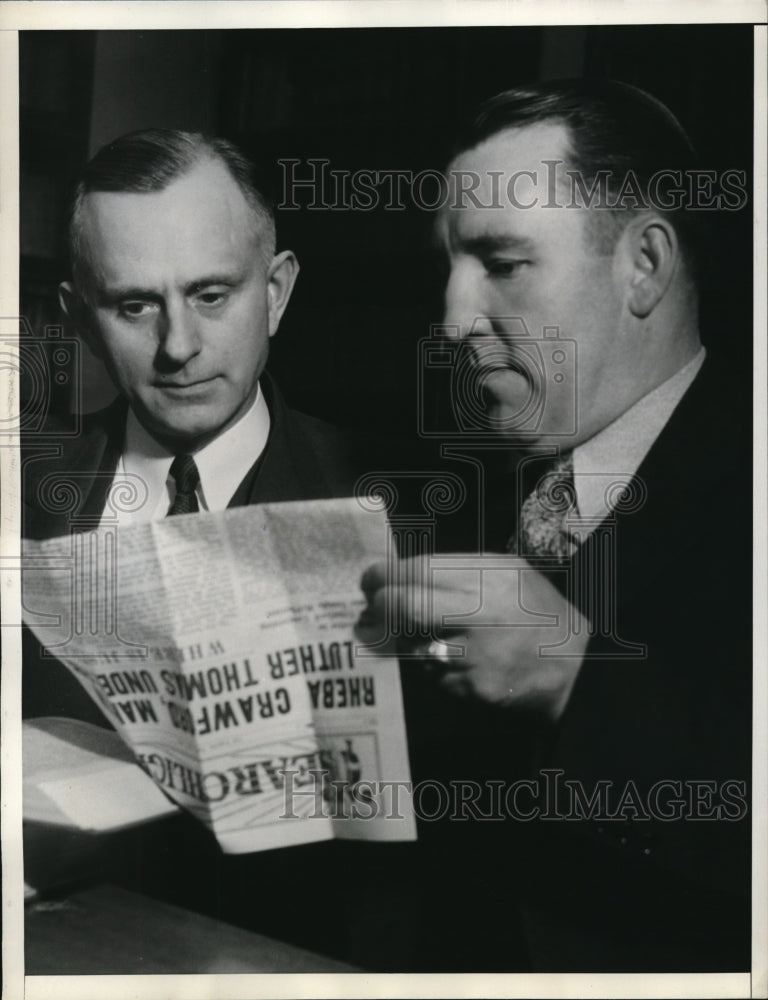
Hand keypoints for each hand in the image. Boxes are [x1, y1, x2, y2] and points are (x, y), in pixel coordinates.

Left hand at [356, 554, 588, 722]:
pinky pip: (431, 675)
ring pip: (412, 644)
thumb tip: (398, 574)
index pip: (419, 570)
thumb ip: (456, 571)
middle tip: (372, 607)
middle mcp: (483, 613)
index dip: (384, 575)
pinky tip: (443, 659)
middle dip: (380, 607)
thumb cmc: (535, 611)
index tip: (370, 579)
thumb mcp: (506, 572)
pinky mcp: (473, 689)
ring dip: (400, 639)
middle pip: (407, 606)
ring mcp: (477, 655)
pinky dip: (427, 667)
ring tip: (407, 631)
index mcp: (491, 576)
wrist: (576, 666)